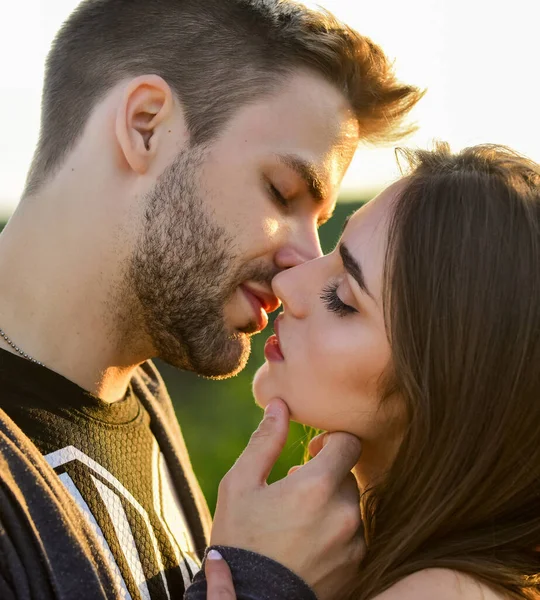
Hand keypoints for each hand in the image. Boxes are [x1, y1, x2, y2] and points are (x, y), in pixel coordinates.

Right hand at [211, 399, 364, 599]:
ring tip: (299, 519)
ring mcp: (354, 543)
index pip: (349, 443)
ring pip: (351, 505)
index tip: (312, 452)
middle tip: (296, 489)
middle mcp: (344, 512)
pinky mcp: (356, 566)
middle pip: (349, 474)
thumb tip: (280, 404)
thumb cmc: (240, 539)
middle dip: (327, 474)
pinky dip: (337, 531)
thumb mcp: (240, 484)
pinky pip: (355, 535)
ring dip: (331, 503)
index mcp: (317, 486)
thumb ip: (265, 440)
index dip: (332, 441)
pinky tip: (308, 541)